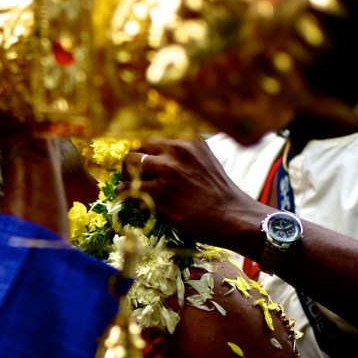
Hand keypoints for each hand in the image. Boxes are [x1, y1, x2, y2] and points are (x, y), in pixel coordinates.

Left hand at [119, 137, 265, 250]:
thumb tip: (157, 160)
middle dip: (131, 162)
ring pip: (130, 164)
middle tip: (130, 176)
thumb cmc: (221, 195)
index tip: (140, 164)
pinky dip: (124, 194)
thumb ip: (184, 157)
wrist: (234, 217)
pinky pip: (129, 188)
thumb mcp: (205, 162)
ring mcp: (167, 171)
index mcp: (188, 142)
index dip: (143, 153)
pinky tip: (129, 200)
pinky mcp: (160, 193)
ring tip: (128, 188)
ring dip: (125, 177)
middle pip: (138, 147)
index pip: (153, 140)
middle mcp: (177, 151)